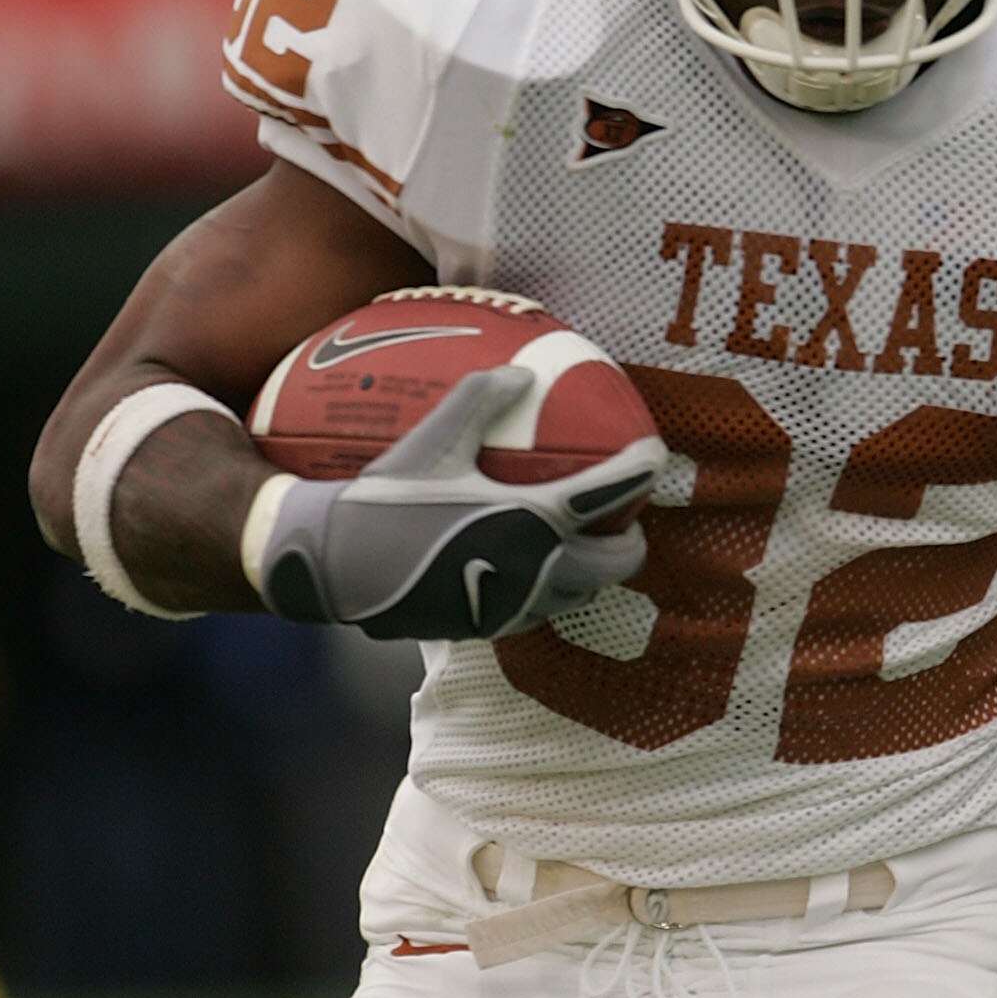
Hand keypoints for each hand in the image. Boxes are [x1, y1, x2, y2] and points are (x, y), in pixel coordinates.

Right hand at [254, 367, 647, 639]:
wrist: (341, 568)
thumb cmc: (385, 499)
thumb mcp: (431, 440)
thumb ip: (479, 401)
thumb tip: (520, 371)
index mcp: (532, 519)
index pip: (607, 495)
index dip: (640, 471)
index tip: (656, 455)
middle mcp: (536, 568)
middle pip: (616, 564)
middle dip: (631, 541)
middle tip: (623, 517)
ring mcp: (516, 604)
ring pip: (581, 594)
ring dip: (592, 570)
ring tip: (580, 542)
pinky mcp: (490, 626)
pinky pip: (539, 610)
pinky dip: (550, 588)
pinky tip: (528, 565)